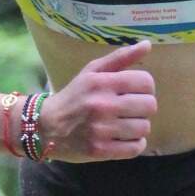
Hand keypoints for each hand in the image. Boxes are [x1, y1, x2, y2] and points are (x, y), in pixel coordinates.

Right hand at [40, 39, 158, 160]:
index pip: (146, 82)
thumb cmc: (74, 96)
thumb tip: (148, 44)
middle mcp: (102, 105)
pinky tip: (124, 139)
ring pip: (144, 128)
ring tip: (125, 125)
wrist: (45, 127)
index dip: (146, 87)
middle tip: (130, 110)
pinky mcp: (100, 150)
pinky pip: (135, 148)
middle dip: (143, 108)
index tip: (135, 92)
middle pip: (149, 106)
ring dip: (138, 127)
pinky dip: (134, 144)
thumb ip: (121, 57)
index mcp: (101, 82)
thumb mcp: (92, 72)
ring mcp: (101, 130)